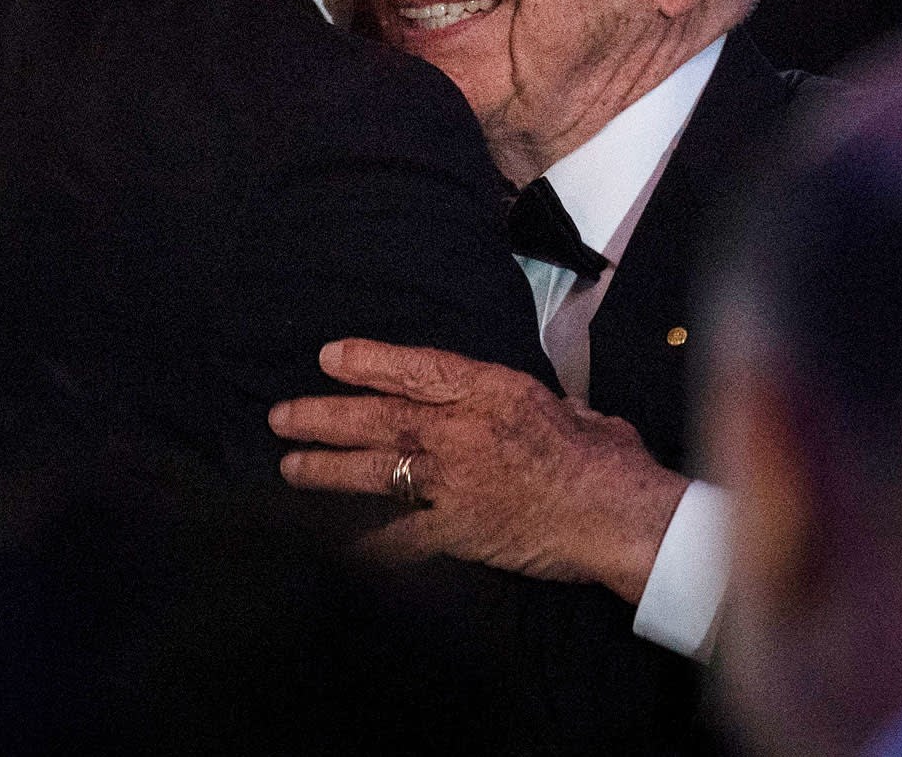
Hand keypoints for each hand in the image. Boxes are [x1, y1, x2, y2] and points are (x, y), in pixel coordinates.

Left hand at [270, 338, 689, 604]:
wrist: (620, 514)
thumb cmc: (606, 458)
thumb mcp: (568, 405)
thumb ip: (532, 402)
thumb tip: (530, 407)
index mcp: (491, 391)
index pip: (416, 369)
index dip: (368, 362)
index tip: (328, 357)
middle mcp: (461, 432)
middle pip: (379, 419)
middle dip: (325, 416)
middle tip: (281, 416)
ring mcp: (455, 483)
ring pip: (377, 472)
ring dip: (327, 470)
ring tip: (289, 466)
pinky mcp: (458, 532)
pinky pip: (402, 537)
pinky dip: (369, 541)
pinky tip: (337, 543)